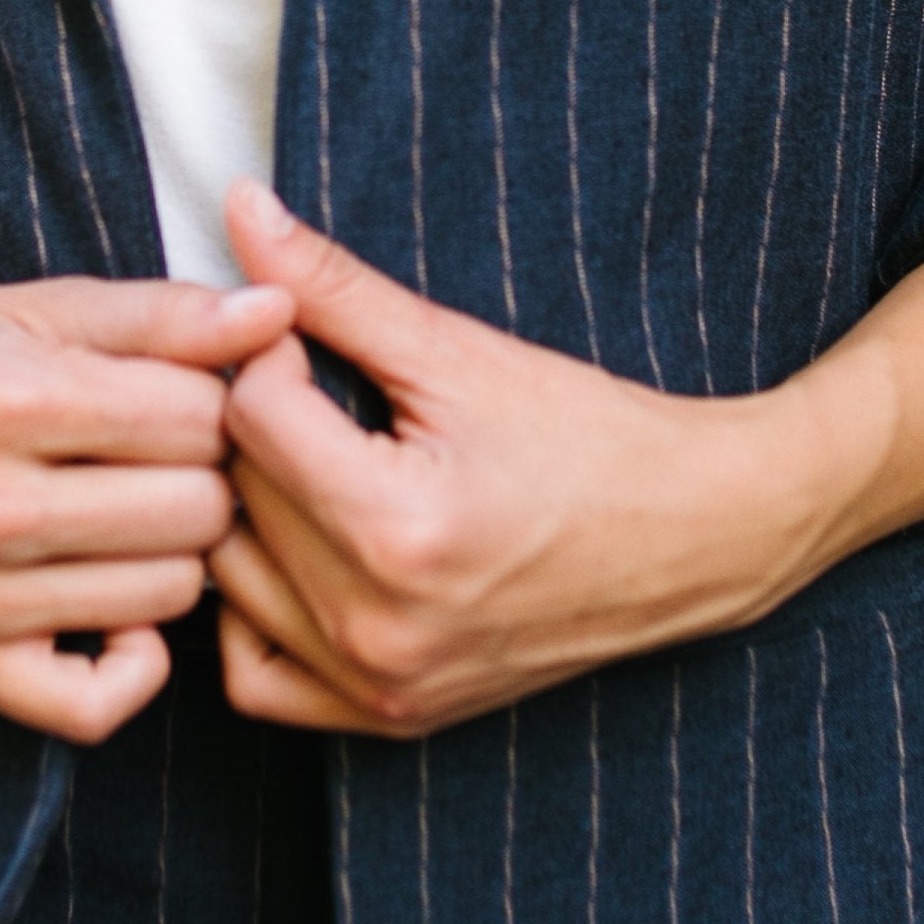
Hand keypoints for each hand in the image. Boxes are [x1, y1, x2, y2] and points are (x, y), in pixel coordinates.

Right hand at [0, 264, 293, 744]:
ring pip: (170, 597)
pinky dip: (131, 659)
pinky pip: (98, 704)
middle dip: (202, 475)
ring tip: (134, 513)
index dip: (211, 398)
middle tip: (163, 458)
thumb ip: (167, 314)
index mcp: (4, 398)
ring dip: (175, 554)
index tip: (178, 393)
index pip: (198, 417)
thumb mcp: (40, 311)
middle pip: (197, 511)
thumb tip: (280, 312)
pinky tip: (117, 600)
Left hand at [207, 187, 832, 738]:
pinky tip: (302, 551)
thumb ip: (333, 285)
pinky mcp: (389, 718)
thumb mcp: (458, 350)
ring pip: (228, 578)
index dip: (271, 356)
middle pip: (235, 495)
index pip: (251, 417)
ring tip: (311, 462)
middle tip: (313, 391)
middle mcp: (379, 625)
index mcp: (400, 530)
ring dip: (249, 512)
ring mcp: (382, 685)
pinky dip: (256, 611)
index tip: (313, 341)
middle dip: (258, 427)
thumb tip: (237, 206)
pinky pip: (255, 675)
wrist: (695, 535)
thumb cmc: (590, 436)